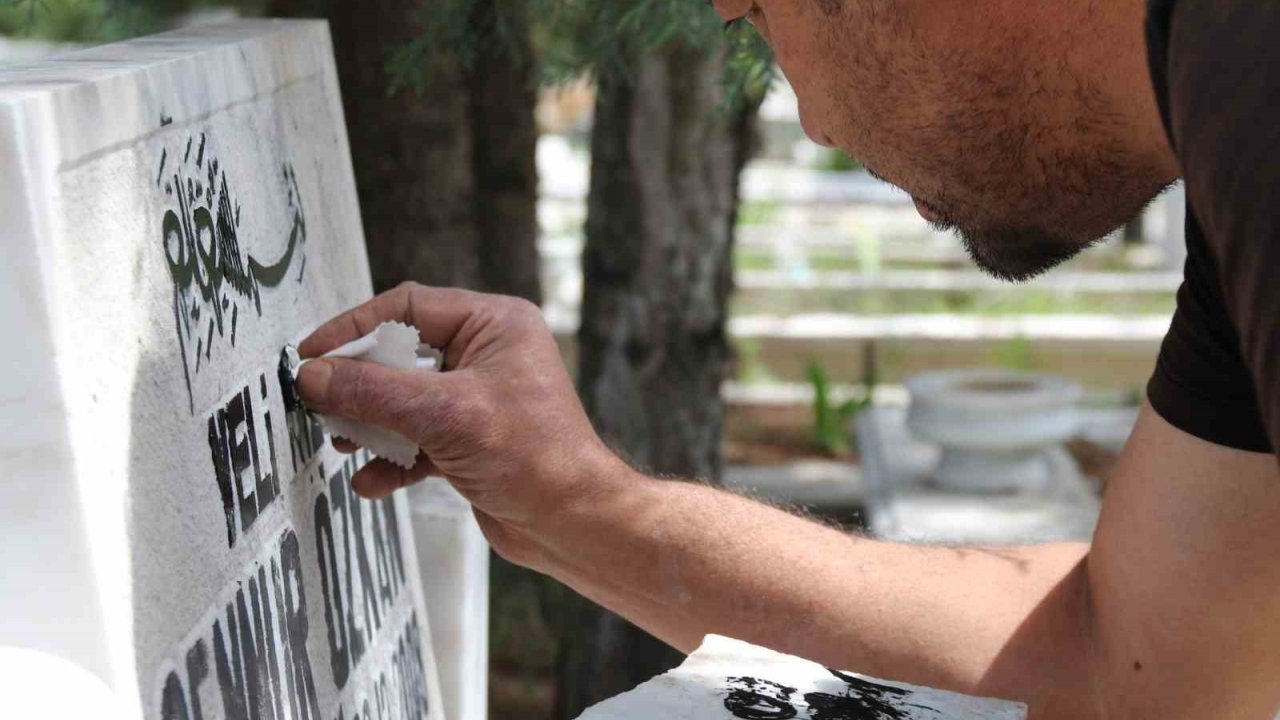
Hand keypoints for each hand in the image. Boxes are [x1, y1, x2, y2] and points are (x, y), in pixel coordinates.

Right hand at [296, 283, 631, 565]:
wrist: (572, 524)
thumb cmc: (529, 456)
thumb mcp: (443, 415)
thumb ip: (372, 391)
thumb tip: (310, 375)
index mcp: (494, 324)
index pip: (408, 308)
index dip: (354, 329)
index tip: (310, 356)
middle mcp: (487, 353)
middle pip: (401, 354)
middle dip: (359, 384)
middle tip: (317, 404)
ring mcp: (479, 399)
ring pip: (405, 400)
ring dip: (370, 424)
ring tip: (340, 444)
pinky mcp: (471, 441)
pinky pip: (418, 439)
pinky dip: (393, 458)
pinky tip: (370, 482)